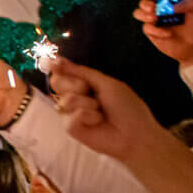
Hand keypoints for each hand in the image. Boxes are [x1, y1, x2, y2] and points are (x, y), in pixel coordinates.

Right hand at [50, 59, 168, 164]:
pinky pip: (71, 117)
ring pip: (64, 100)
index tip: (56, 63)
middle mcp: (76, 98)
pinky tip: (98, 122)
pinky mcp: (72, 128)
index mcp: (84, 85)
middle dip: (74, 84)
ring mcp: (71, 114)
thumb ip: (81, 72)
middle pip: (57, 83)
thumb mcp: (106, 83)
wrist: (135, 132)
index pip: (62, 73)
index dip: (59, 68)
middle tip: (89, 91)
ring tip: (100, 111)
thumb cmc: (126, 107)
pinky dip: (88, 117)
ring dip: (86, 103)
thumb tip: (57, 60)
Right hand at [134, 0, 192, 65]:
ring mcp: (156, 20)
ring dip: (144, 13)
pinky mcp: (153, 32)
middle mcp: (162, 8)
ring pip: (139, 12)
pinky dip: (156, 30)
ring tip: (155, 18)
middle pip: (146, 0)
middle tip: (154, 7)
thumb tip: (170, 6)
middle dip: (146, 2)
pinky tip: (168, 33)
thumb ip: (189, 2)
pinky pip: (146, 27)